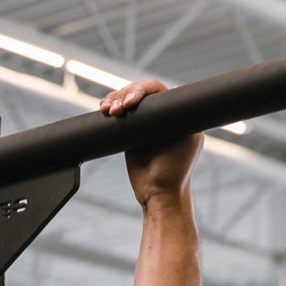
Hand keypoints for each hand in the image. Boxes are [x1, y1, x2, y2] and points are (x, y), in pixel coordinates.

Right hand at [101, 79, 202, 206]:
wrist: (156, 194)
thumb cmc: (174, 172)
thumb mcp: (181, 141)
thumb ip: (175, 118)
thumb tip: (169, 92)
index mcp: (179, 115)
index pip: (158, 91)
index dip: (141, 91)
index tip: (129, 103)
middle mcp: (163, 116)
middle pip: (141, 93)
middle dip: (124, 95)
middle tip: (115, 110)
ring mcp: (147, 124)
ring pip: (128, 100)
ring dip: (115, 100)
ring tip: (107, 110)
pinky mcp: (132, 132)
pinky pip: (121, 114)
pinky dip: (111, 107)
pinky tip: (103, 109)